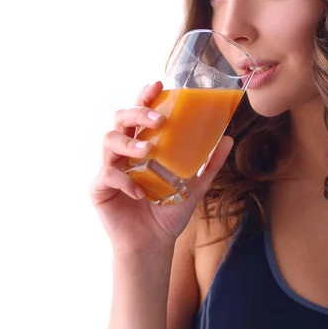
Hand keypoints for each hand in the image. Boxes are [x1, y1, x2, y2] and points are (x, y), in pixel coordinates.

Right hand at [90, 82, 233, 255]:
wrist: (153, 244)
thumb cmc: (168, 214)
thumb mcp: (194, 188)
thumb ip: (208, 165)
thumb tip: (228, 139)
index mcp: (143, 147)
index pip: (141, 114)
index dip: (146, 96)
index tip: (159, 85)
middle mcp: (124, 153)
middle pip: (121, 118)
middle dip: (138, 111)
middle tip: (159, 118)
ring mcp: (110, 168)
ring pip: (109, 140)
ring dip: (129, 141)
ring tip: (147, 150)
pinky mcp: (99, 188)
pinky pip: (108, 175)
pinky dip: (125, 181)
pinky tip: (141, 193)